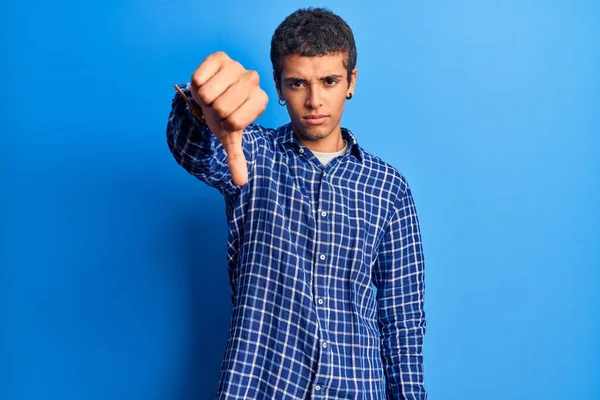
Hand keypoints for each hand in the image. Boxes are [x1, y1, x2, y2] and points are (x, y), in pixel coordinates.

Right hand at [190, 51, 267, 185]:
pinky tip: (206, 83)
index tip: (228, 119)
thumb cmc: (223, 116)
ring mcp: (237, 66)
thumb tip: (241, 182)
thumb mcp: (230, 137)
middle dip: (213, 112)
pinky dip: (197, 85)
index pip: (235, 122)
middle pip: (222, 108)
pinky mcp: (220, 56)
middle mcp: (253, 80)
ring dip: (204, 99)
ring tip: (212, 97)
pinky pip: (199, 78)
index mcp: (260, 101)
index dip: (225, 124)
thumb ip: (236, 159)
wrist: (211, 95)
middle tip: (217, 107)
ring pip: (208, 95)